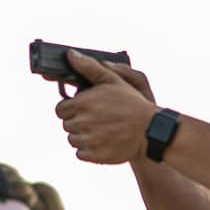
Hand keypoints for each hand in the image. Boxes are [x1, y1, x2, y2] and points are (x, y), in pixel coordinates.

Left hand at [54, 50, 159, 164]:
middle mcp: (82, 122)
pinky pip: (80, 154)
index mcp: (83, 103)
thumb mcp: (113, 80)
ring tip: (99, 130)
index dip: (71, 108)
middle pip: (66, 124)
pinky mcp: (94, 155)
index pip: (60, 109)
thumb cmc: (132, 103)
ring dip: (82, 136)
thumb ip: (89, 67)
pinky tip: (101, 142)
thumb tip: (70, 54)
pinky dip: (88, 150)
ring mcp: (88, 140)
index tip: (82, 108)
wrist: (149, 131)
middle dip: (77, 121)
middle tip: (94, 119)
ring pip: (72, 140)